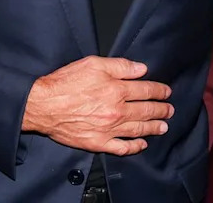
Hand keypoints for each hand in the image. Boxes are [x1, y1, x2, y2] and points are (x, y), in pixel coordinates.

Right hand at [22, 56, 172, 155]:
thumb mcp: (93, 64)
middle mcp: (117, 111)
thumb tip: (141, 69)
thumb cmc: (65, 83)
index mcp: (117, 90)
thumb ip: (120, 66)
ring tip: (163, 126)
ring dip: (153, 128)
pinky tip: (142, 144)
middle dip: (161, 110)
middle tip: (169, 110)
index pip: (146, 90)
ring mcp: (108, 129)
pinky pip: (121, 148)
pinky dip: (134, 147)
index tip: (166, 92)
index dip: (159, 91)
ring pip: (138, 129)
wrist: (42, 105)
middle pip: (146, 111)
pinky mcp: (98, 142)